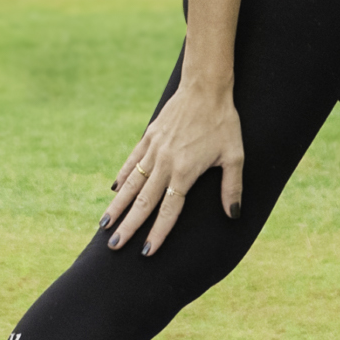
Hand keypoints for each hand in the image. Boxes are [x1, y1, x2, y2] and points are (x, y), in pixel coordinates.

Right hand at [104, 82, 244, 254]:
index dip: (158, 232)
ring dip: (118, 206)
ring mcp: (154, 149)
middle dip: (129, 226)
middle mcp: (165, 163)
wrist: (205, 87)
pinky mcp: (149, 136)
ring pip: (131, 183)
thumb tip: (232, 214)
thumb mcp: (235, 156)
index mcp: (185, 172)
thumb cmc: (223, 122)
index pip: (168, 210)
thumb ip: (232, 187)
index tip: (146, 251)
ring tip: (104, 225)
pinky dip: (122, 175)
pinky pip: (132, 160)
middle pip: (143, 201)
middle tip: (114, 246)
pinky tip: (114, 189)